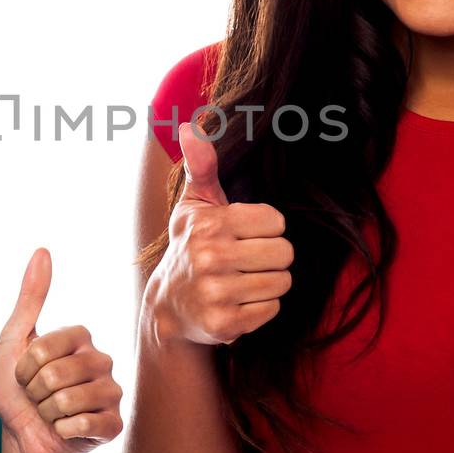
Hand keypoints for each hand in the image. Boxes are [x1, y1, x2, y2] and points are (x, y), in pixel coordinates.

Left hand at [0, 248, 123, 452]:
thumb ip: (31, 297)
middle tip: (38, 398)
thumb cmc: (16, 390)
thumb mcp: (14, 339)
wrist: (21, 438)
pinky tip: (65, 430)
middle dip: (34, 392)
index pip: (45, 348)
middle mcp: (102, 360)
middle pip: (56, 374)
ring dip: (47, 413)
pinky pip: (87, 423)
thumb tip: (42, 250)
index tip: (25, 374)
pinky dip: (63, 430)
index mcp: (81, 337)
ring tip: (50, 414)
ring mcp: (112, 392)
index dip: (24, 367)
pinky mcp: (114, 424)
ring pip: (69, 400)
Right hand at [144, 121, 292, 345]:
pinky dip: (261, 307)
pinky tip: (239, 302)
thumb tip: (191, 128)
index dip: (266, 229)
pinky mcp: (224, 324)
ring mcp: (217, 293)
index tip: (244, 235)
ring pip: (281, 282)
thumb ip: (202, 167)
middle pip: (284, 253)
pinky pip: (271, 309)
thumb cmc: (190, 246)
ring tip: (244, 280)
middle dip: (272, 257)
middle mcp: (211, 258)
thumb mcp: (194, 205)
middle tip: (248, 260)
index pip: (276, 222)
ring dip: (268, 283)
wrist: (169, 305)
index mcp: (212, 224)